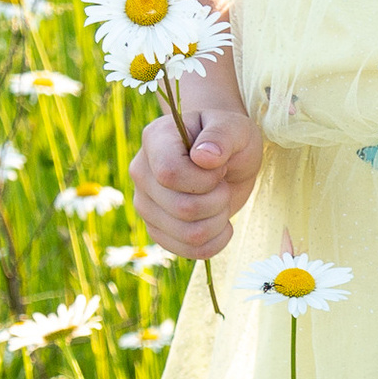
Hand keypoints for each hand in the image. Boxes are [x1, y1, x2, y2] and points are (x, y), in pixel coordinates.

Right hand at [132, 96, 262, 261]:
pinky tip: (221, 223)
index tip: (219, 167)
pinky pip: (189, 251)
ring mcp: (146, 204)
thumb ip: (222, 136)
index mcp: (155, 139)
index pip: (170, 173)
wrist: (224, 157)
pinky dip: (215, 242)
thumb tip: (204, 157)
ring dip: (219, 221)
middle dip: (219, 200)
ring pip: (189, 234)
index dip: (204, 179)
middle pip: (183, 208)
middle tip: (223, 183)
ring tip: (221, 200)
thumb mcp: (235, 127)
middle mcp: (141, 172)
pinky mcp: (157, 229)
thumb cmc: (228, 138)